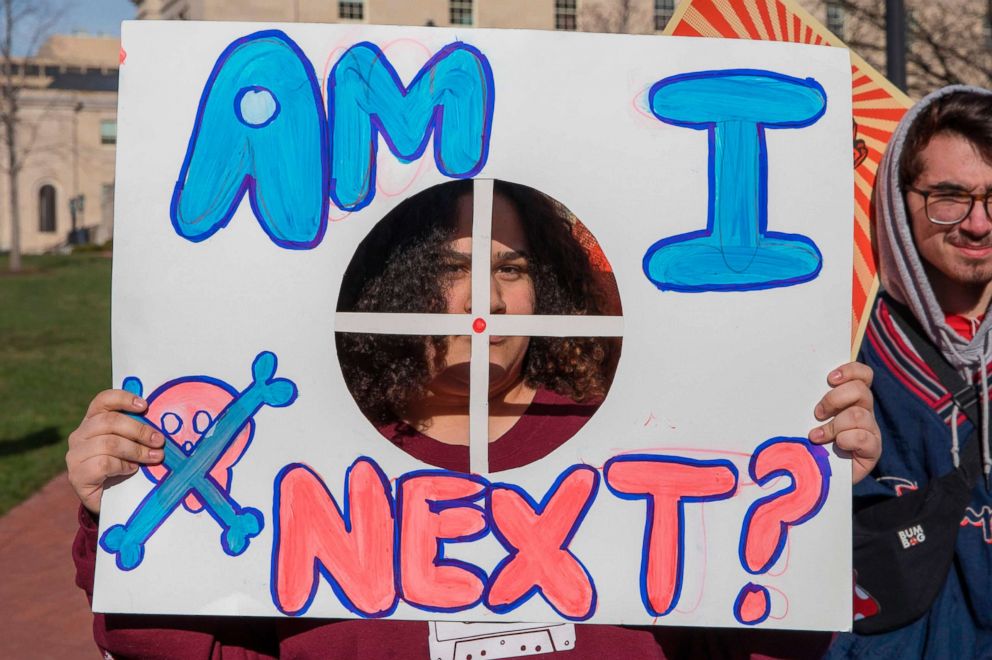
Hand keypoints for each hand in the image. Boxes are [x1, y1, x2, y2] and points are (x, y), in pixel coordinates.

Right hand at [66, 390, 164, 514]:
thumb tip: (160, 419)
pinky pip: (103, 464)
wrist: (111, 501)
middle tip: (159, 441)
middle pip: (109, 422)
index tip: (145, 406)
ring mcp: (75, 455)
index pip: (103, 401)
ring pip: (108, 443)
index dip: (123, 398)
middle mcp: (79, 435)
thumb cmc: (125, 466)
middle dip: (139, 430)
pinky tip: (132, 469)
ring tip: (153, 457)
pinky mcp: (77, 475)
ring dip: (136, 450)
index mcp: (93, 421)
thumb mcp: (132, 444)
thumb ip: (136, 431)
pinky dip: (123, 465)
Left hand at [808, 362, 879, 483]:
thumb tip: (790, 381)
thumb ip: (809, 400)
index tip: (829, 379)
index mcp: (852, 398)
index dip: (850, 371)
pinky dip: (846, 440)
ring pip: (859, 415)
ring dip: (834, 425)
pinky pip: (864, 437)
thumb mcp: (807, 417)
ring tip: (817, 436)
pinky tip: (836, 446)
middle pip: (861, 390)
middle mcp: (864, 410)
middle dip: (834, 399)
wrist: (818, 474)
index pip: (863, 375)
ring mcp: (870, 430)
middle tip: (817, 413)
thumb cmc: (810, 440)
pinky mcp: (872, 449)